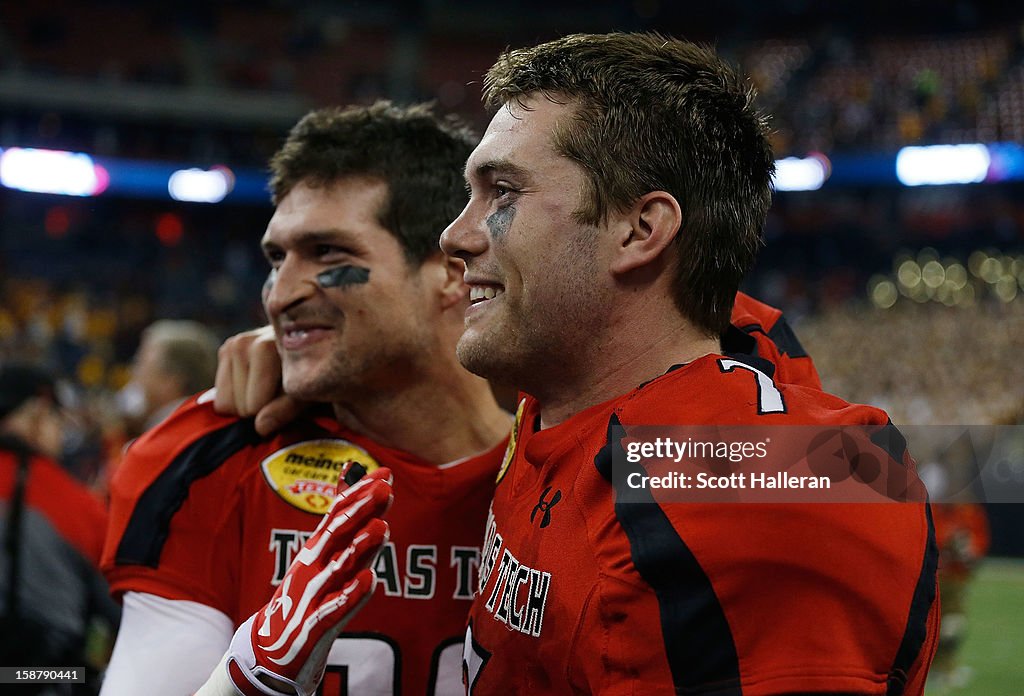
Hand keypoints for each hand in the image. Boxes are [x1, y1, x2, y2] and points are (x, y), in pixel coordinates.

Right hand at [213, 326, 305, 434]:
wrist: (317, 347)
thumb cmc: (315, 373)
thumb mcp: (307, 393)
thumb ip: (286, 408)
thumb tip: (260, 427)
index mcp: (265, 347)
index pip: (255, 405)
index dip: (275, 411)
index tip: (293, 397)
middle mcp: (244, 342)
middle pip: (241, 406)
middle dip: (260, 409)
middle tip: (281, 394)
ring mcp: (232, 346)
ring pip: (226, 405)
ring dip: (247, 405)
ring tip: (270, 389)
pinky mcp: (226, 352)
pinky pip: (220, 399)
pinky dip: (237, 400)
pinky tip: (257, 386)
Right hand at [225, 468, 392, 695]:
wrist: (272, 649)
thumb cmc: (308, 594)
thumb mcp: (323, 555)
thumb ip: (342, 520)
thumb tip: (353, 478)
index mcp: (315, 549)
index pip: (338, 514)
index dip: (360, 493)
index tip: (385, 474)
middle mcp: (313, 567)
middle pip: (337, 534)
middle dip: (361, 510)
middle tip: (385, 489)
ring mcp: (312, 595)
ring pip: (338, 568)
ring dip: (360, 547)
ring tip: (383, 527)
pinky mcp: (314, 626)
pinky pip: (334, 609)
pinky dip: (350, 595)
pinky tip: (370, 580)